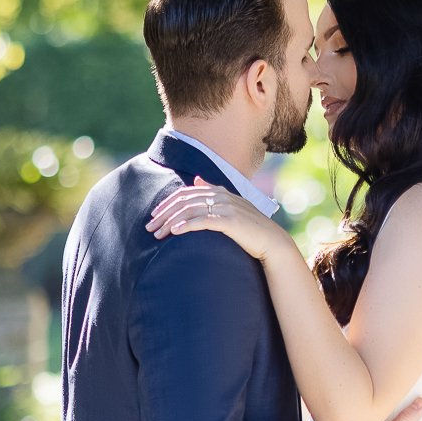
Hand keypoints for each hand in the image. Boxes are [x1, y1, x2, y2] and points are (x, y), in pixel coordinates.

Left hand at [146, 177, 278, 262]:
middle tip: (149, 227)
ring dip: (170, 222)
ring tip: (158, 234)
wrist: (272, 241)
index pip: (186, 193)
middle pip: (184, 201)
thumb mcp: (231, 206)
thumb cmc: (250, 228)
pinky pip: (203, 221)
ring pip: (190, 211)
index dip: (168, 203)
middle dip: (164, 214)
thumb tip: (196, 179)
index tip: (154, 215)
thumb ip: (213, 192)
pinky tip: (175, 232)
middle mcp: (221, 195)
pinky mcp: (230, 221)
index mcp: (219, 191)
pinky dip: (187, 225)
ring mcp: (226, 207)